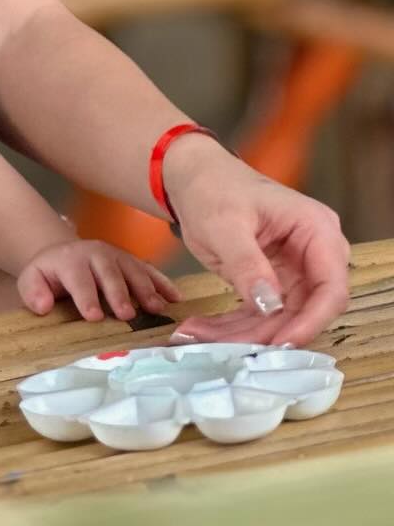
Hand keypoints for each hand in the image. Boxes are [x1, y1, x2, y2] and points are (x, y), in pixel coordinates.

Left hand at [18, 237, 180, 323]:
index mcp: (69, 260)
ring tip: (157, 309)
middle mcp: (95, 254)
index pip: (78, 278)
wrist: (62, 253)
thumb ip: (33, 292)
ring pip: (133, 270)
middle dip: (119, 293)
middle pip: (109, 273)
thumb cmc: (49, 275)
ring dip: (146, 289)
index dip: (86, 297)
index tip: (94, 316)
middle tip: (127, 315)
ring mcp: (116, 256)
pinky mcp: (132, 261)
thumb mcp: (32, 280)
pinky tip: (176, 297)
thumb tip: (42, 306)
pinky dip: (163, 282)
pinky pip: (150, 270)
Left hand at [166, 159, 349, 346]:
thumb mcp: (225, 224)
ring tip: (201, 336)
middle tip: (227, 347)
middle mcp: (313, 253)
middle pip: (305, 309)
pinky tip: (204, 330)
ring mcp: (295, 269)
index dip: (311, 321)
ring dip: (243, 333)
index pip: (331, 287)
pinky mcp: (273, 281)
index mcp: (316, 230)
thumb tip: (271, 304)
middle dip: (266, 332)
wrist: (194, 178)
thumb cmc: (214, 187)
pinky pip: (261, 312)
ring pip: (280, 317)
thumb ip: (247, 263)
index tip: (281, 343)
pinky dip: (234, 325)